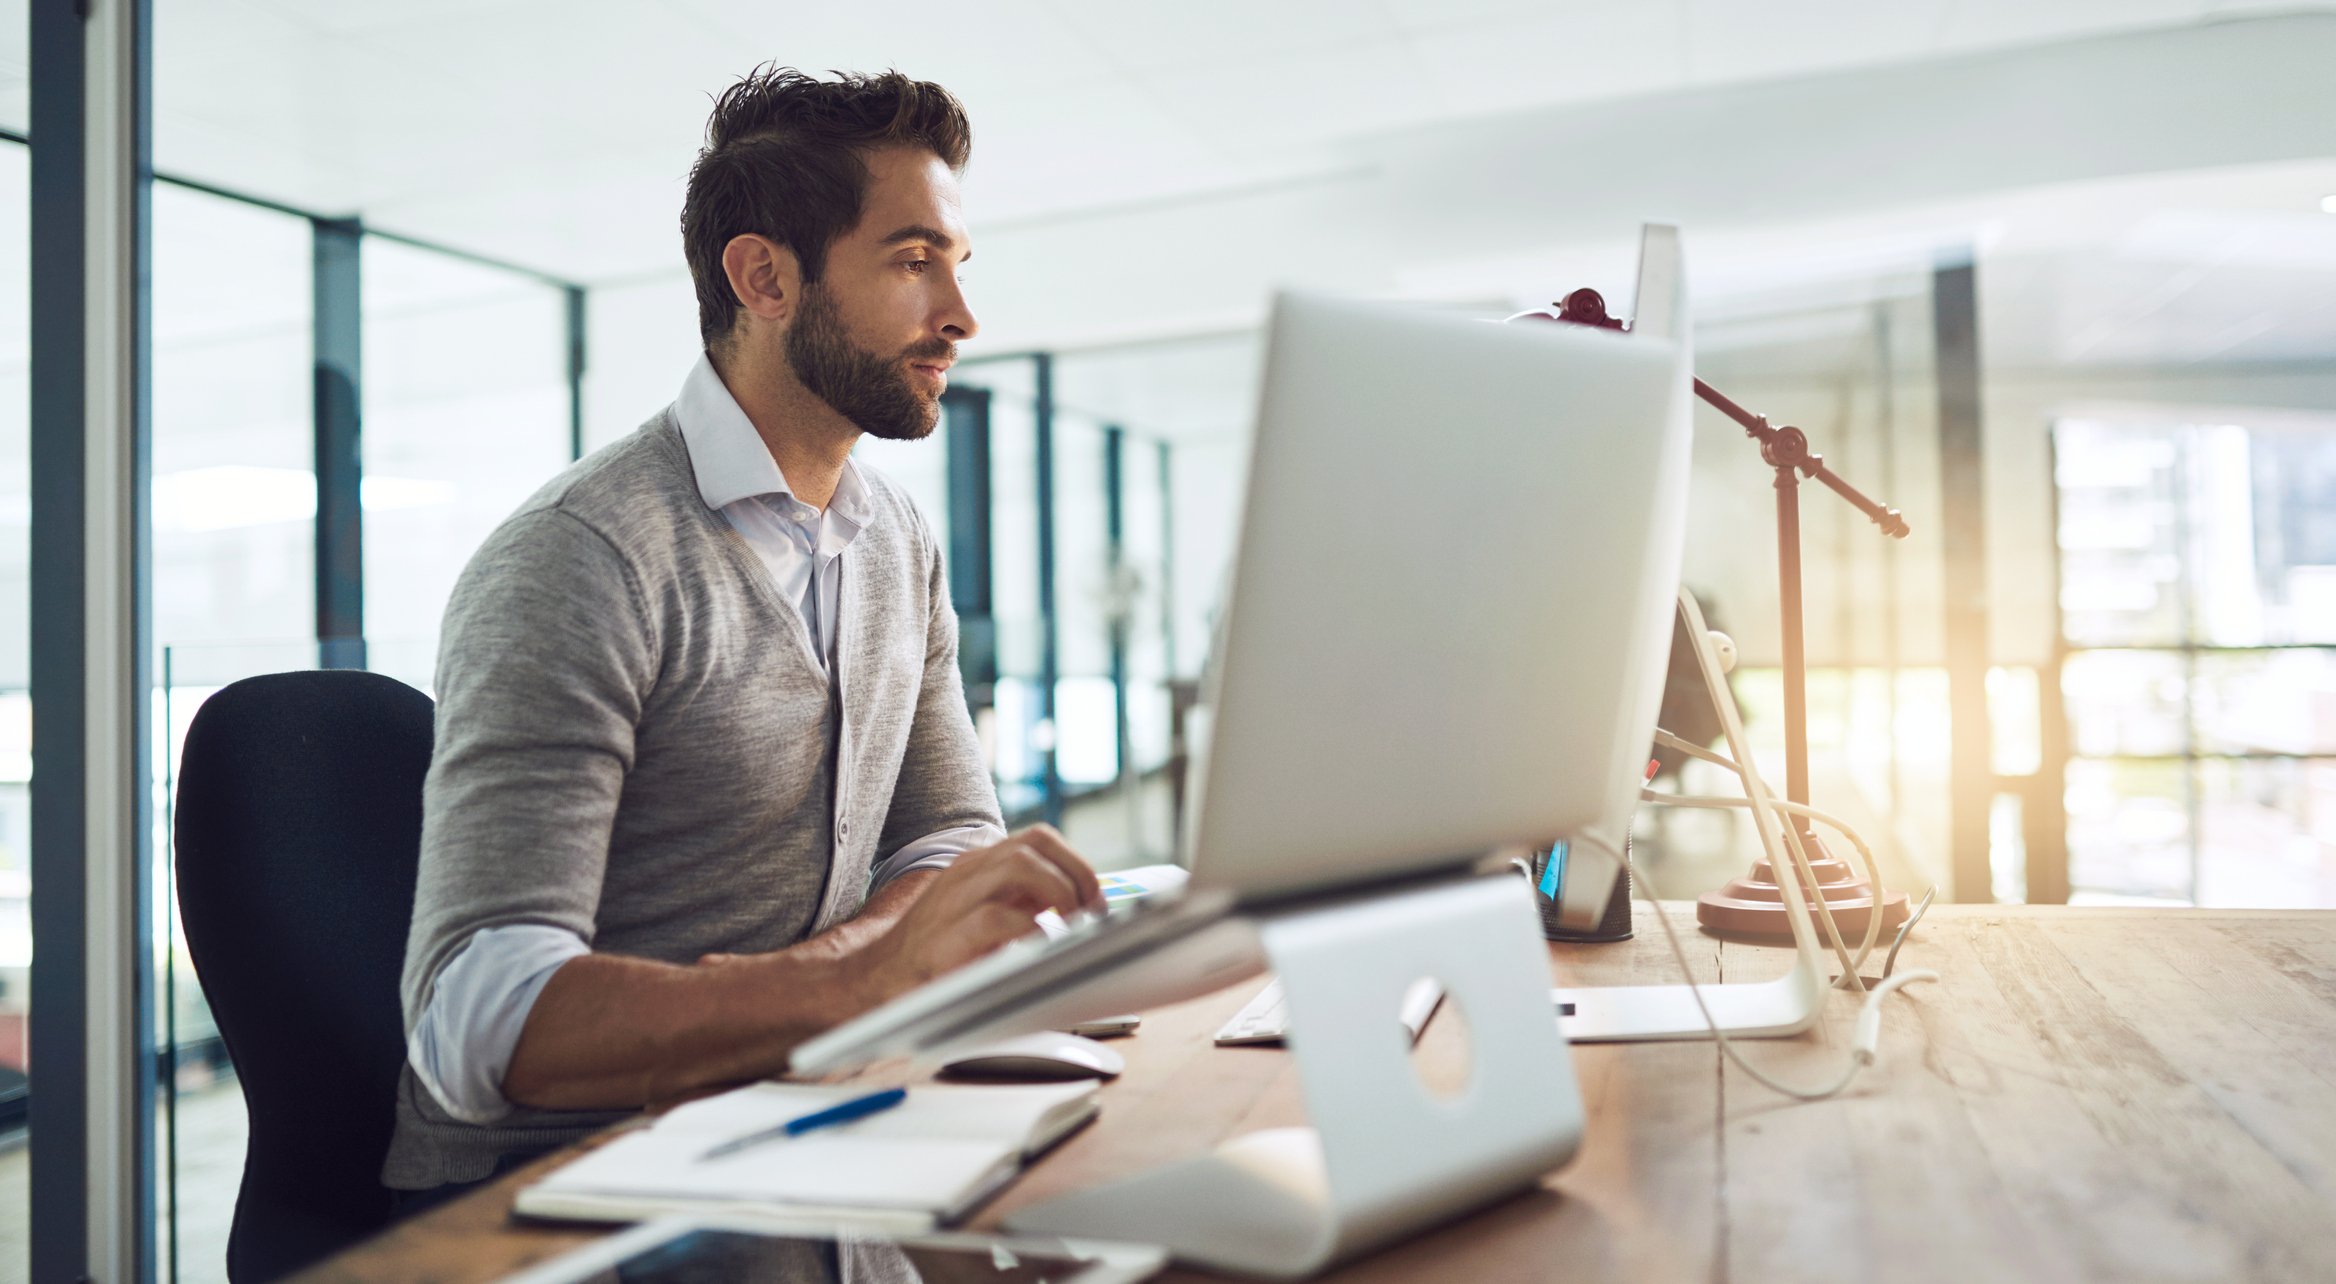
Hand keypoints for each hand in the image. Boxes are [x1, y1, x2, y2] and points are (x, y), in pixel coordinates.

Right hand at [859, 825, 1101, 998]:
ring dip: (1058, 893)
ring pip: (1019, 865)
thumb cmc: (940, 952)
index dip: (1077, 864)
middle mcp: (968, 872)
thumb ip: (1025, 903)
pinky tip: (1038, 947)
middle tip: (1090, 912)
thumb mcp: (986, 916)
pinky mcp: (946, 936)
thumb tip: (1082, 907)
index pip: (1040, 839)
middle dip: (1076, 874)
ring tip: (1068, 925)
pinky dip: (1029, 928)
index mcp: (980, 865)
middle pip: (1035, 843)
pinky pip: (996, 916)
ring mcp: (954, 899)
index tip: (1095, 898)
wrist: (878, 980)